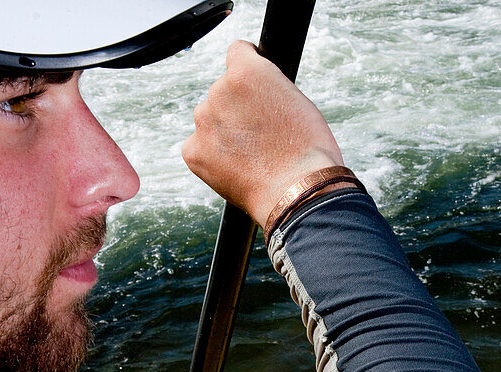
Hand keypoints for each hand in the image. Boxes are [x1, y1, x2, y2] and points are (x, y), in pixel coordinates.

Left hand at [182, 41, 344, 227]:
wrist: (298, 191)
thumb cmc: (307, 150)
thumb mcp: (297, 101)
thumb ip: (268, 88)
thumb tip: (256, 92)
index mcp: (247, 72)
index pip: (238, 51)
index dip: (248, 66)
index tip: (253, 84)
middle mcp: (218, 90)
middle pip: (223, 91)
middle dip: (237, 108)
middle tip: (261, 134)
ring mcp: (203, 122)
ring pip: (210, 120)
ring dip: (224, 132)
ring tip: (252, 156)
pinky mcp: (193, 151)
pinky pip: (199, 147)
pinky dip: (213, 156)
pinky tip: (236, 168)